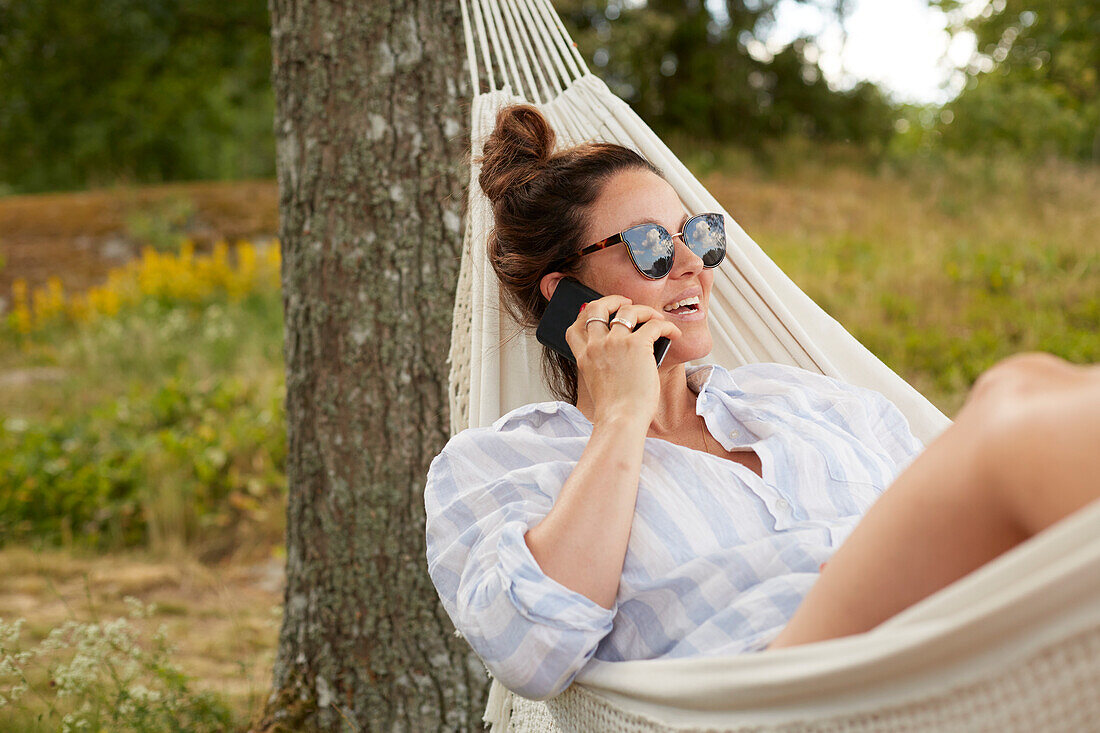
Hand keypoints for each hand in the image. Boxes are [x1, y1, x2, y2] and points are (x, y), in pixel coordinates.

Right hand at [564, 295, 680, 426]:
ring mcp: (615, 343)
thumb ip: (604, 367)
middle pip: (596, 307)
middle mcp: (596, 346)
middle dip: (612, 300)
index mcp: (584, 358)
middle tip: (626, 303)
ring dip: (645, 310)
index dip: (586, 314)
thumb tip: (627, 356)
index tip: (600, 313)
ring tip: (655, 317)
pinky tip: (673, 334)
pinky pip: (654, 324)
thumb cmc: (615, 411)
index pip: (575, 327)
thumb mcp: (599, 386)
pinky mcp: (637, 345)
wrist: (621, 420)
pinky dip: (666, 326)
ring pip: (628, 310)